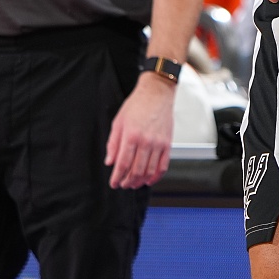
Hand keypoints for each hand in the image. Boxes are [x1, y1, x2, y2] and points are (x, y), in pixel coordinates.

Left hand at [107, 72, 175, 188]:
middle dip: (128, 182)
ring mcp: (159, 143)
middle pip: (136, 170)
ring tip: (134, 184)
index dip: (117, 177)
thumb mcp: (118, 122)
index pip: (123, 164)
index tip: (114, 183)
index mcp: (131, 136)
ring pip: (150, 170)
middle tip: (123, 185)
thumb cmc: (136, 105)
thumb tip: (110, 161)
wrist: (157, 93)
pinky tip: (150, 180)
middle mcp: (146, 141)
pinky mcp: (168, 143)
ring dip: (141, 181)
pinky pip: (164, 165)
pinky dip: (157, 176)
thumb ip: (113, 143)